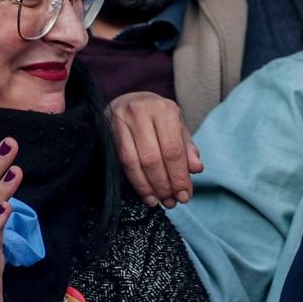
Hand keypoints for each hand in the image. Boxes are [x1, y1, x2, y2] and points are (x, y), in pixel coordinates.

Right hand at [110, 92, 201, 207]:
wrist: (128, 99)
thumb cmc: (157, 117)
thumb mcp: (177, 126)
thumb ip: (187, 147)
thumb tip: (197, 169)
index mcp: (165, 110)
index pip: (174, 150)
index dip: (179, 176)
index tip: (185, 195)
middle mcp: (141, 113)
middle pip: (154, 158)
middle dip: (164, 184)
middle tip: (172, 202)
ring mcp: (120, 121)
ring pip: (135, 162)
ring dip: (148, 187)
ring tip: (158, 201)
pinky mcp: (105, 131)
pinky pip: (121, 161)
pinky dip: (134, 181)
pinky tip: (144, 193)